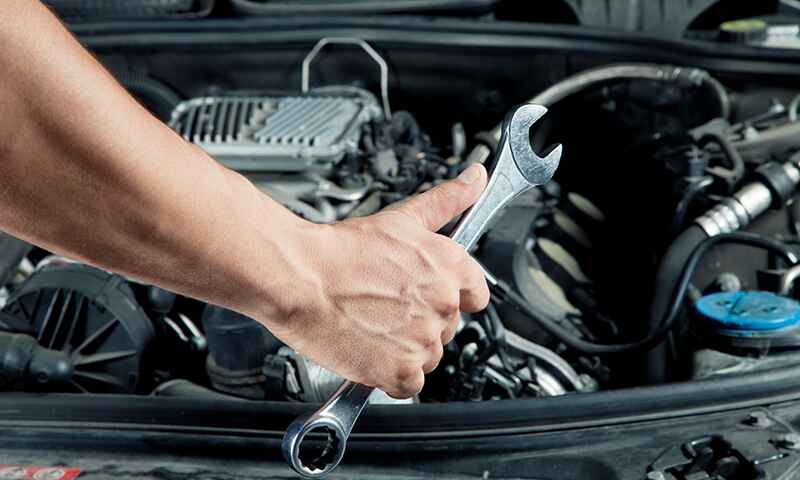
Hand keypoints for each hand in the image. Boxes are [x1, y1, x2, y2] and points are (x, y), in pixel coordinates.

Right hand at [271, 164, 489, 398]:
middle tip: (386, 307)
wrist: (298, 275)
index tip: (428, 297)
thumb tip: (476, 178)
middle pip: (447, 327)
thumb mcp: (403, 217)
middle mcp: (444, 304)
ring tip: (372, 326)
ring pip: (428, 356)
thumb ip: (448, 200)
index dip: (450, 297)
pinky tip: (369, 350)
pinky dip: (389, 375)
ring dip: (405, 349)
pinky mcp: (400, 370)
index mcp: (451, 267)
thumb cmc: (341, 250)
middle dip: (421, 322)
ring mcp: (423, 340)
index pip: (476, 295)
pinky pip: (408, 383)